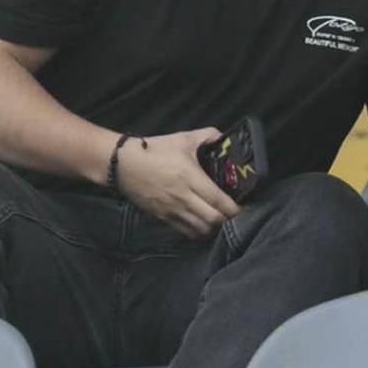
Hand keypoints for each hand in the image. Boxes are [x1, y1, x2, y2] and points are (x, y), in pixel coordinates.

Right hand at [115, 128, 241, 238]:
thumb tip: (223, 137)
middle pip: (213, 220)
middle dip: (228, 220)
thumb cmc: (154, 150)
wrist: (122, 165)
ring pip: (200, 230)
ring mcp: (172, 210)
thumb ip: (208, 135)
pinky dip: (198, 232)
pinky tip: (203, 225)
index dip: (235, 208)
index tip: (245, 207)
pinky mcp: (163, 217)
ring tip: (221, 220)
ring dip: (214, 228)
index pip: (218, 200)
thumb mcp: (183, 138)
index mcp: (191, 177)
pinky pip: (185, 232)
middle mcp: (183, 197)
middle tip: (236, 214)